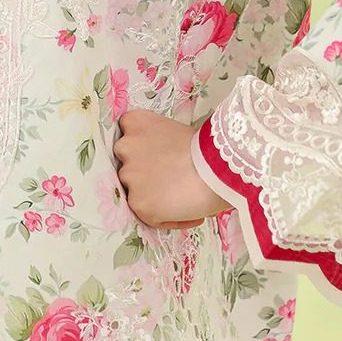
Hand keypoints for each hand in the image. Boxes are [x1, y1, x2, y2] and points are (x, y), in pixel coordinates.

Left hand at [112, 109, 233, 229]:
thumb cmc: (205, 148)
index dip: (142, 148)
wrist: (216, 167)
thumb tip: (158, 162)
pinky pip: (148, 215)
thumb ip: (156, 142)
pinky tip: (187, 213)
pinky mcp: (138, 202)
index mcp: (135, 122)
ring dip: (153, 195)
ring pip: (135, 190)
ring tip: (181, 198)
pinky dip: (166, 217)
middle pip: (127, 163)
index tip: (157, 156)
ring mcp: (129, 177)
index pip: (126, 134)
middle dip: (144, 171)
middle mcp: (125, 147)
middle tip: (169, 178)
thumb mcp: (174, 131)